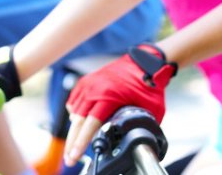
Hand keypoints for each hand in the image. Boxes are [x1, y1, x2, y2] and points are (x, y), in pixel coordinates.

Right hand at [64, 43, 176, 166]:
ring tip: (76, 145)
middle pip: (77, 122)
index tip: (74, 155)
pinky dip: (75, 114)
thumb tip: (142, 140)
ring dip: (74, 130)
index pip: (90, 124)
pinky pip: (74, 102)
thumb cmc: (148, 84)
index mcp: (109, 96)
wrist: (143, 62)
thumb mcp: (152, 108)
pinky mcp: (87, 82)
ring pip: (75, 113)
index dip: (81, 142)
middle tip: (70, 159)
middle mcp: (95, 90)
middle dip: (72, 143)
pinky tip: (79, 123)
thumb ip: (145, 125)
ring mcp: (89, 84)